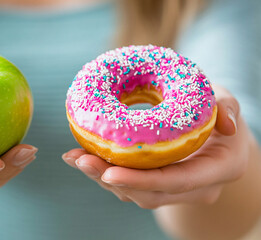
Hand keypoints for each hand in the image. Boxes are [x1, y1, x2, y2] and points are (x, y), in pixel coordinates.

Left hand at [62, 85, 247, 208]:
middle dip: (111, 180)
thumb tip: (225, 123)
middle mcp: (196, 187)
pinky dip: (104, 172)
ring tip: (73, 157)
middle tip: (80, 160)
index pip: (176, 181)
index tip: (110, 173)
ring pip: (135, 193)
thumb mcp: (227, 100)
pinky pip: (130, 184)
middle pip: (149, 194)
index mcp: (218, 170)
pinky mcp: (157, 184)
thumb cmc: (218, 111)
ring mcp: (175, 189)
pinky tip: (79, 156)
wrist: (217, 133)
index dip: (142, 180)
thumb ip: (227, 107)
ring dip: (101, 177)